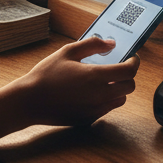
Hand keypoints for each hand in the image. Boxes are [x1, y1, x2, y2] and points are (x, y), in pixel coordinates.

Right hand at [15, 38, 139, 127]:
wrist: (28, 102)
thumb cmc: (45, 75)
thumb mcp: (67, 52)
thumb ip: (92, 45)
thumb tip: (111, 43)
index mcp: (95, 76)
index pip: (129, 71)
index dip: (134, 62)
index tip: (132, 57)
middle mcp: (99, 95)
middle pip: (130, 87)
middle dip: (128, 76)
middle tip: (119, 68)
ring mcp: (94, 110)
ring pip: (121, 100)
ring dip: (119, 89)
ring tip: (106, 80)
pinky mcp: (88, 120)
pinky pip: (107, 109)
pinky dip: (107, 100)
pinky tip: (93, 92)